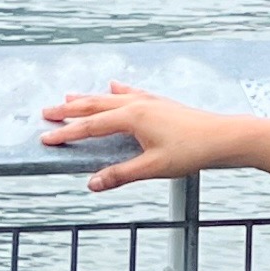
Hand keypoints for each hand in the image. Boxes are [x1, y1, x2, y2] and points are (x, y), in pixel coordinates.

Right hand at [37, 82, 236, 191]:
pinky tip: (113, 86)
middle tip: (46, 113)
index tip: (45, 138)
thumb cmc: (192, 152)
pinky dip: (117, 91)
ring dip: (87, 99)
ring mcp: (150, 102)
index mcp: (132, 118)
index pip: (90, 126)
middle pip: (95, 106)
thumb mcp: (153, 168)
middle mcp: (137, 105)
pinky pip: (131, 93)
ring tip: (68, 97)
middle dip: (68, 110)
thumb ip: (120, 175)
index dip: (66, 133)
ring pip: (110, 98)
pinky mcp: (161, 104)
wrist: (224, 137)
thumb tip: (92, 183)